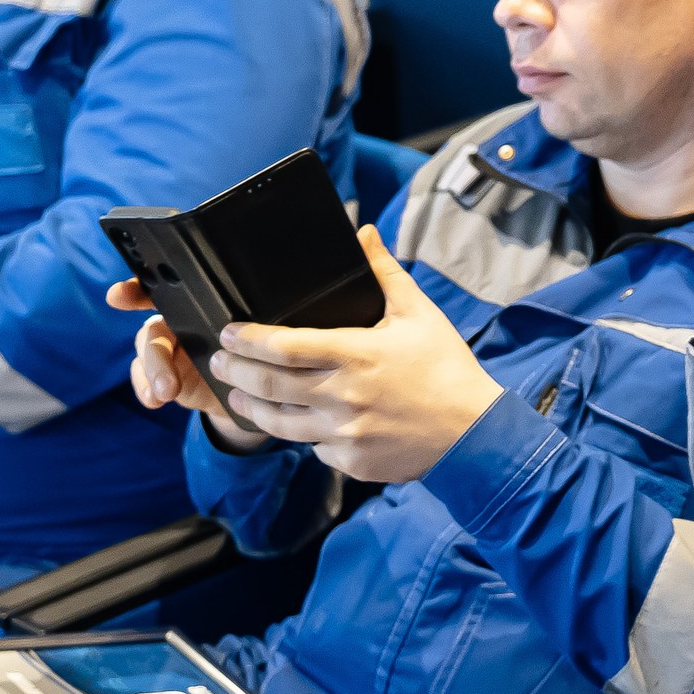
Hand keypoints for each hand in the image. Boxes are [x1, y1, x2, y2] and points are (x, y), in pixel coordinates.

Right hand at [107, 278, 258, 452]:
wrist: (248, 392)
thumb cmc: (253, 353)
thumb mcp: (255, 338)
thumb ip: (249, 328)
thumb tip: (252, 327)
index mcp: (201, 305)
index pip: (167, 288)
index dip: (139, 288)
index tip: (119, 296)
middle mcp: (178, 322)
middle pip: (155, 328)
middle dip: (154, 351)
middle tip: (167, 380)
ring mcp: (167, 348)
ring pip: (146, 352)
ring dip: (152, 373)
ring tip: (165, 393)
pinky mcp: (160, 373)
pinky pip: (143, 377)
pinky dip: (146, 389)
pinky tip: (155, 400)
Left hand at [207, 227, 504, 482]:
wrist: (474, 434)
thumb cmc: (447, 368)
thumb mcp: (419, 314)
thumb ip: (384, 272)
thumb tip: (363, 231)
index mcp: (357, 354)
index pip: (284, 347)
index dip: (248, 340)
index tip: (228, 333)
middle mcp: (344, 396)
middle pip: (269, 386)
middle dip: (234, 372)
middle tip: (219, 361)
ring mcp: (345, 434)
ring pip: (279, 424)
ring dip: (250, 408)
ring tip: (237, 396)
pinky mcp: (351, 461)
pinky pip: (313, 447)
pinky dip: (302, 434)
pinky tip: (295, 422)